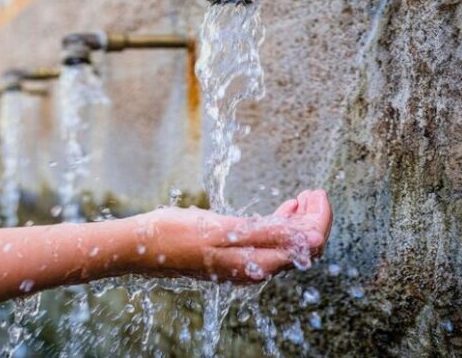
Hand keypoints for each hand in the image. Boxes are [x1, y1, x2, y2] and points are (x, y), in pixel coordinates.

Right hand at [139, 190, 331, 281]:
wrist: (141, 246)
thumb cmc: (177, 234)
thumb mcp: (224, 229)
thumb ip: (270, 234)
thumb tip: (313, 239)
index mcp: (257, 263)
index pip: (308, 246)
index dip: (320, 219)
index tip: (318, 194)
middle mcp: (254, 268)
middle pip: (300, 248)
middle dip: (312, 220)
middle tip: (313, 193)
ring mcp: (242, 264)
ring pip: (285, 245)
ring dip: (297, 222)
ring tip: (300, 199)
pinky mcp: (231, 257)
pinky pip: (267, 244)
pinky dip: (278, 225)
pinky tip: (279, 211)